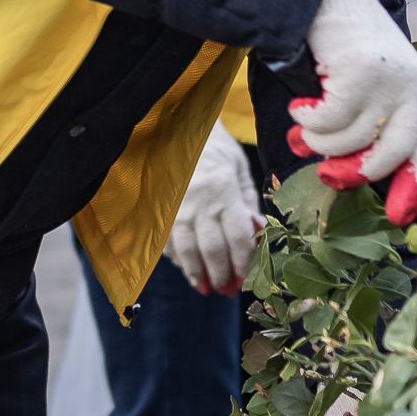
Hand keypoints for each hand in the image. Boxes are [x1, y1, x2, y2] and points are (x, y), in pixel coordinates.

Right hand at [163, 121, 260, 294]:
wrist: (176, 125)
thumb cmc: (214, 145)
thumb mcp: (239, 167)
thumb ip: (247, 201)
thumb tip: (257, 232)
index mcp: (224, 191)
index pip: (238, 236)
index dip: (244, 261)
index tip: (248, 276)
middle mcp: (199, 202)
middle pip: (213, 249)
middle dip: (221, 274)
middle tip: (227, 290)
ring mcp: (176, 207)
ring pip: (186, 250)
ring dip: (196, 273)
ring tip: (204, 287)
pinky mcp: (159, 208)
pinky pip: (166, 240)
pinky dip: (176, 258)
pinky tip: (184, 266)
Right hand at [285, 0, 416, 223]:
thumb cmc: (340, 43)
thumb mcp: (364, 84)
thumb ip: (367, 120)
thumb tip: (349, 172)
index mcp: (416, 92)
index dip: (414, 184)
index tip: (400, 217)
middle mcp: (411, 86)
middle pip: (393, 152)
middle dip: (358, 173)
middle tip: (328, 176)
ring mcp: (388, 78)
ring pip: (353, 138)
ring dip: (320, 142)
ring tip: (303, 128)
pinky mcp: (361, 70)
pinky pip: (329, 119)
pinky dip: (308, 120)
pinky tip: (300, 106)